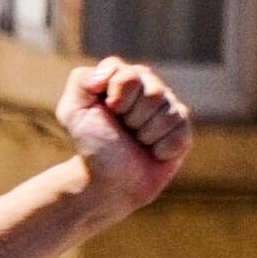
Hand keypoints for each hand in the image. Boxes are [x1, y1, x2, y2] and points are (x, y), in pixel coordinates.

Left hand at [56, 57, 193, 210]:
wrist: (109, 182)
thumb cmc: (93, 145)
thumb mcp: (73, 112)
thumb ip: (81, 81)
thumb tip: (104, 75)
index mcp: (124, 77)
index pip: (129, 75)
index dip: (117, 98)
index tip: (108, 112)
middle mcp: (149, 87)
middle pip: (154, 91)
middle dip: (133, 117)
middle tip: (124, 130)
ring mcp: (168, 108)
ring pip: (168, 113)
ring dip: (146, 134)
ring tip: (137, 141)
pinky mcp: (182, 130)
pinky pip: (180, 132)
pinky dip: (162, 148)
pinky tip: (152, 152)